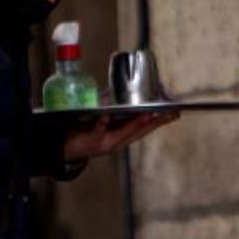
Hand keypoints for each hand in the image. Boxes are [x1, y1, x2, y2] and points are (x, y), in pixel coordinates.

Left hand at [63, 112, 177, 161]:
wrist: (63, 148)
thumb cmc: (83, 133)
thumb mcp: (101, 121)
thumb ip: (113, 108)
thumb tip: (126, 91)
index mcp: (120, 138)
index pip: (144, 129)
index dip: (159, 121)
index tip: (174, 114)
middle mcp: (115, 142)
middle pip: (138, 132)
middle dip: (154, 122)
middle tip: (167, 113)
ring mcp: (104, 142)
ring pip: (123, 133)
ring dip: (136, 124)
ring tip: (149, 114)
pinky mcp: (90, 140)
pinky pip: (97, 130)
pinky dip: (102, 123)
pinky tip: (106, 116)